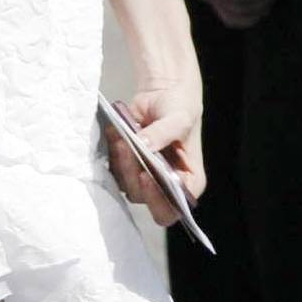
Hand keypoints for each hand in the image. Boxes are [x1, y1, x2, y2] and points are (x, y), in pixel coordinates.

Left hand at [105, 77, 205, 228]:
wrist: (163, 93)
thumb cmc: (181, 109)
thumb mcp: (180, 119)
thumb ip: (163, 133)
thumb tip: (143, 145)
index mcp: (188, 182)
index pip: (173, 208)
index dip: (158, 200)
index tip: (145, 176)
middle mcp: (166, 185)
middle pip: (144, 197)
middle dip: (133, 174)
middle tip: (129, 148)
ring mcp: (144, 177)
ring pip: (125, 184)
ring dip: (121, 162)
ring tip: (122, 137)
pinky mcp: (126, 165)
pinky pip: (113, 168)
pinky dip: (112, 153)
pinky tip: (115, 133)